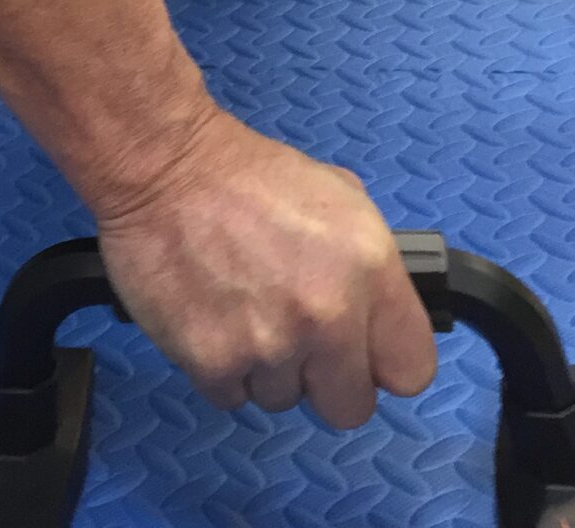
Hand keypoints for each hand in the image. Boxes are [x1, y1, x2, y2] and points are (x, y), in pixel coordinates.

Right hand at [95, 112, 436, 427]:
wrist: (164, 167)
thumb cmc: (248, 177)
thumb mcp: (339, 199)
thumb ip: (370, 269)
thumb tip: (374, 316)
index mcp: (369, 271)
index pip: (411, 371)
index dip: (382, 364)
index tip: (361, 354)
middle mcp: (327, 317)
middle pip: (349, 407)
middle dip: (324, 380)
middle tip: (295, 340)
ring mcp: (270, 345)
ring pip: (282, 400)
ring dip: (265, 368)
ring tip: (240, 311)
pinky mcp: (213, 362)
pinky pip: (230, 396)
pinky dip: (220, 367)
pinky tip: (210, 319)